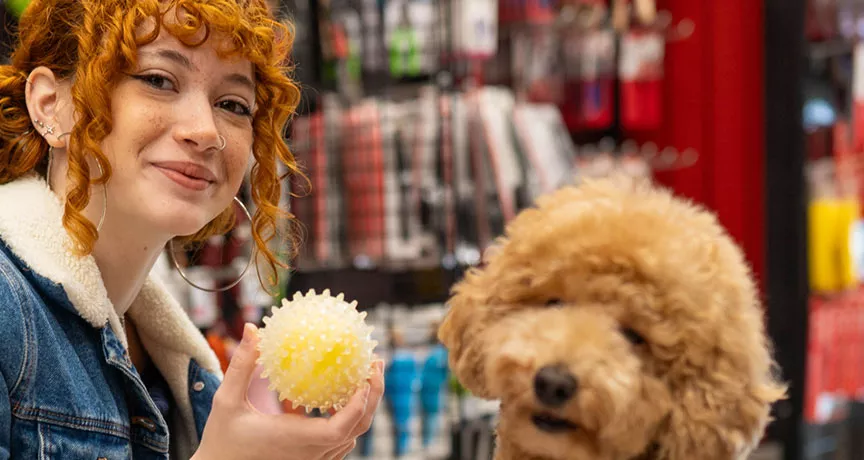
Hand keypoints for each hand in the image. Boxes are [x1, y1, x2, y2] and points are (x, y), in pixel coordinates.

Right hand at [193, 323, 384, 459]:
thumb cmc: (221, 441)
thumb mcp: (226, 401)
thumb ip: (241, 366)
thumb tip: (251, 329)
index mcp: (295, 440)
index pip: (341, 426)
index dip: (360, 403)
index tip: (367, 375)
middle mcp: (310, 454)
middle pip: (357, 429)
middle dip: (372, 396)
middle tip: (375, 364)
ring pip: (350, 436)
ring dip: (362, 407)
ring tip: (363, 374)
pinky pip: (337, 440)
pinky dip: (346, 419)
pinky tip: (337, 394)